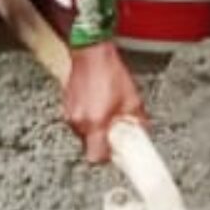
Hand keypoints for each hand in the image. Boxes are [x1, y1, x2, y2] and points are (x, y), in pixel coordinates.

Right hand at [63, 40, 145, 168]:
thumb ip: (137, 121)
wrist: (91, 52)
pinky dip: (89, 118)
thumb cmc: (109, 72)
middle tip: (115, 131)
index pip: (96, 157)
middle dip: (102, 141)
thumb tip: (141, 132)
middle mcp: (79, 121)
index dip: (107, 158)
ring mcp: (71, 113)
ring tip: (106, 113)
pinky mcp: (67, 105)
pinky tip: (98, 105)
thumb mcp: (132, 99)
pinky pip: (78, 121)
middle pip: (89, 146)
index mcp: (96, 123)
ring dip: (95, 129)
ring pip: (83, 133)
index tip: (116, 152)